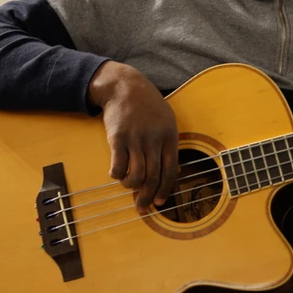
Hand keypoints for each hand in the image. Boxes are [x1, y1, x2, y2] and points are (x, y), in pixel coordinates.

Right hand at [88, 61, 178, 212]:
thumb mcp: (167, 119)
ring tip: (128, 185)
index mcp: (169, 136)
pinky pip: (118, 165)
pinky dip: (117, 175)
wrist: (124, 85)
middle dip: (148, 197)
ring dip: (131, 186)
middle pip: (153, 177)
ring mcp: (136, 138)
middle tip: (142, 207)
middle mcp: (154, 139)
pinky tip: (116, 173)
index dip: (165, 189)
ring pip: (136, 175)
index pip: (171, 170)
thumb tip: (176, 172)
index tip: (160, 202)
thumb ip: (170, 144)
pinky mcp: (117, 138)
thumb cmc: (147, 104)